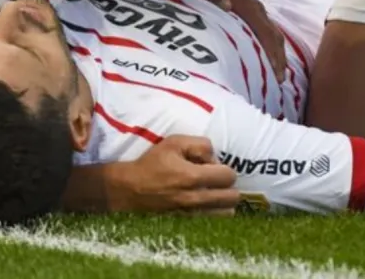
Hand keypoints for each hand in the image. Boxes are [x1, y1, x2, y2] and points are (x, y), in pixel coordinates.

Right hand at [108, 135, 239, 214]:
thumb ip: (200, 145)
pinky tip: (205, 201)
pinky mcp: (188, 221)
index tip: (210, 165)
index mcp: (193, 177)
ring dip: (224, 200)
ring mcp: (193, 213)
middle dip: (228, 185)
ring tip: (212, 191)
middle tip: (214, 179)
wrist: (131, 188)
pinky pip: (213, 219)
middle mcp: (196, 198)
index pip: (229, 175)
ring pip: (227, 212)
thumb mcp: (174, 142)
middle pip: (233, 197)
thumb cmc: (152, 163)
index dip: (223, 167)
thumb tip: (215, 159)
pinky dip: (215, 211)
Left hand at [178, 0, 286, 81]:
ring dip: (278, 56)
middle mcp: (257, 10)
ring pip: (273, 37)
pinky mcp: (252, 20)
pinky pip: (267, 36)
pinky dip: (271, 51)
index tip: (274, 69)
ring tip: (277, 79)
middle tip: (279, 81)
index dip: (272, 50)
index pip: (266, 30)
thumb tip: (226, 5)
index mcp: (248, 5)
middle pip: (274, 36)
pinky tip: (268, 67)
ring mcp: (256, 15)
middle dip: (279, 58)